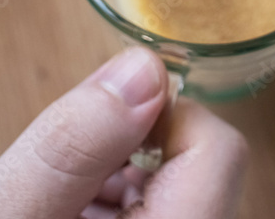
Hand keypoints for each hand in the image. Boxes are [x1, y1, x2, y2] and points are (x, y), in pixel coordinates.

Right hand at [0, 48, 248, 218]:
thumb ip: (72, 145)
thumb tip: (142, 70)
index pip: (218, 152)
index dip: (159, 116)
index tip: (99, 121)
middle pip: (200, 175)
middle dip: (127, 158)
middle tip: (60, 187)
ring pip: (176, 198)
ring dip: (120, 189)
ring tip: (56, 213)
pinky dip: (116, 215)